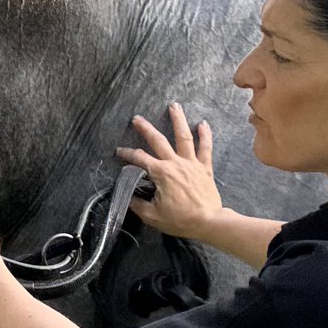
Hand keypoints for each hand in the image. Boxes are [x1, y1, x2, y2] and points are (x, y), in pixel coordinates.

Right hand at [116, 103, 221, 240]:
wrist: (209, 222)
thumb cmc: (181, 220)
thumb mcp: (153, 216)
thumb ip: (138, 204)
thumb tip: (127, 196)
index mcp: (161, 173)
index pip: (140, 159)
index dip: (127, 154)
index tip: (119, 152)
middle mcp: (175, 163)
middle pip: (158, 141)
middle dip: (146, 129)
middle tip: (137, 118)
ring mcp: (191, 163)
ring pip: (184, 137)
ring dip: (178, 120)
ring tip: (174, 106)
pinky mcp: (205, 168)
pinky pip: (205, 148)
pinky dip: (205, 135)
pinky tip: (202, 124)